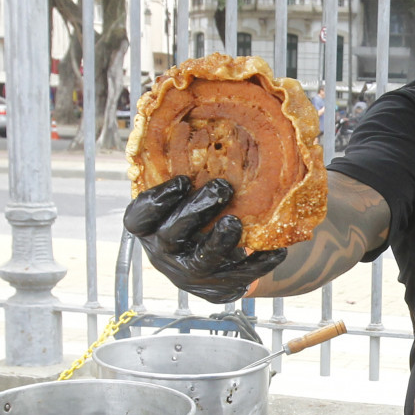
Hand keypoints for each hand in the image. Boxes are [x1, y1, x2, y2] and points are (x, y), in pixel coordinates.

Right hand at [122, 176, 285, 303]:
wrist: (207, 264)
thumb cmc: (191, 217)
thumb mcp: (178, 198)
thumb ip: (184, 174)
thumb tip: (200, 125)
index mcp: (148, 228)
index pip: (139, 217)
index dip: (157, 200)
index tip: (183, 180)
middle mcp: (163, 254)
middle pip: (172, 235)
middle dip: (196, 211)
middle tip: (222, 188)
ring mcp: (188, 275)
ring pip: (202, 262)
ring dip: (221, 242)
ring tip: (236, 223)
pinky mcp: (215, 289)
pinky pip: (238, 279)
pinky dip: (259, 263)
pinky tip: (275, 249)